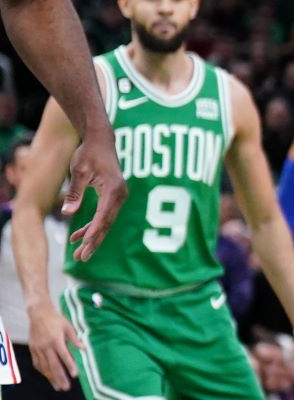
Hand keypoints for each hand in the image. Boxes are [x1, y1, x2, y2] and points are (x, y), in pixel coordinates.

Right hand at [26, 301, 83, 390]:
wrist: (38, 313)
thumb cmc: (56, 319)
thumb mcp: (68, 327)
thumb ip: (75, 339)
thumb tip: (84, 349)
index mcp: (56, 340)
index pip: (64, 356)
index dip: (69, 366)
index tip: (75, 375)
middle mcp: (46, 346)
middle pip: (53, 364)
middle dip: (60, 377)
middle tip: (66, 388)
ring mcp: (38, 348)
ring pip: (44, 366)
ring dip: (51, 378)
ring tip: (58, 387)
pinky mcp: (32, 349)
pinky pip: (37, 362)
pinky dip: (43, 371)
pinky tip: (48, 377)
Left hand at [64, 126, 127, 261]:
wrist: (101, 141)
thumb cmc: (89, 153)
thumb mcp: (79, 171)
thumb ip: (75, 193)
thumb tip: (67, 214)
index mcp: (113, 190)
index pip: (103, 216)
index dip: (94, 232)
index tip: (85, 245)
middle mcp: (120, 196)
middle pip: (106, 224)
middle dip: (93, 242)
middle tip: (82, 258)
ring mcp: (118, 198)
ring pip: (105, 223)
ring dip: (92, 237)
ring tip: (79, 253)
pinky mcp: (113, 198)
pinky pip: (103, 216)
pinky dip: (92, 226)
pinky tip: (78, 236)